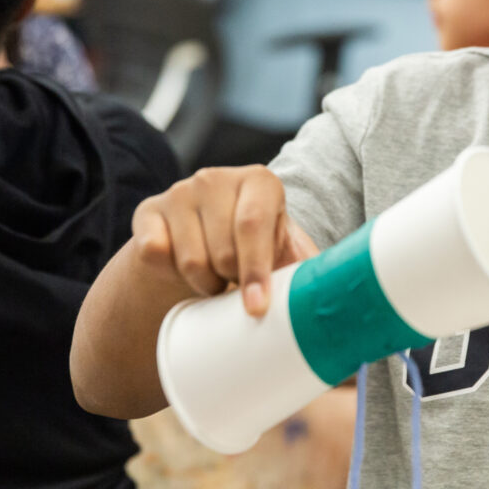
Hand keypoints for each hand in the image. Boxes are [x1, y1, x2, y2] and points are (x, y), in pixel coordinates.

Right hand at [130, 165, 319, 316]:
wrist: (201, 242)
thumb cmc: (256, 250)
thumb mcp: (285, 252)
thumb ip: (312, 271)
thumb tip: (341, 309)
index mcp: (260, 181)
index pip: (253, 225)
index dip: (256, 271)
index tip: (257, 309)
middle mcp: (215, 178)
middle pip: (223, 250)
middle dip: (232, 282)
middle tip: (238, 285)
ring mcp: (178, 192)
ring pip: (190, 260)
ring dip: (204, 284)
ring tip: (216, 279)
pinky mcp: (147, 211)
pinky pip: (154, 254)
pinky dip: (169, 274)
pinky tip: (182, 269)